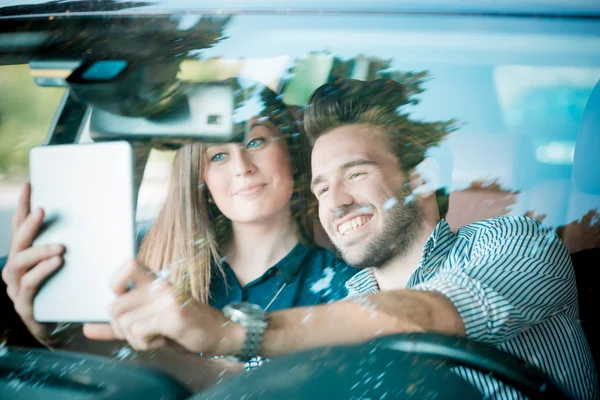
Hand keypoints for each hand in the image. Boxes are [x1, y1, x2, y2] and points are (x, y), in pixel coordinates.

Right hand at [1, 183, 64, 345]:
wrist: (67, 326)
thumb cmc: (71, 290)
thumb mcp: (75, 263)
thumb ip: (80, 243)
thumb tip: (104, 214)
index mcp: (25, 257)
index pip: (20, 226)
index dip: (23, 206)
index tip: (30, 185)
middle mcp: (16, 271)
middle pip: (17, 242)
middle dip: (28, 225)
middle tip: (42, 210)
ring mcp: (17, 289)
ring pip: (20, 264)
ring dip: (39, 251)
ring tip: (60, 247)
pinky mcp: (25, 306)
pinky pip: (30, 286)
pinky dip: (42, 272)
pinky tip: (57, 263)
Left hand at [83, 259, 243, 355]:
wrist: (218, 332)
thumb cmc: (181, 327)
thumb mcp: (148, 323)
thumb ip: (117, 325)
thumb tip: (86, 328)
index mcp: (155, 281)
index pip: (126, 264)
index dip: (114, 282)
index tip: (120, 298)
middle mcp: (160, 286)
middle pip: (114, 306)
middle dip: (120, 328)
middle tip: (141, 331)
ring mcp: (167, 299)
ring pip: (124, 323)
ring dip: (134, 339)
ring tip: (154, 336)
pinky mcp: (172, 316)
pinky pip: (138, 333)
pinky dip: (145, 344)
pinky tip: (162, 340)